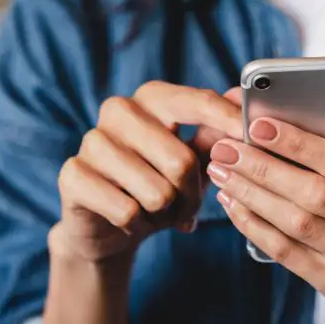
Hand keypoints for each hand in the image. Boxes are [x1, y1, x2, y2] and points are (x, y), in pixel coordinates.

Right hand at [53, 82, 241, 264]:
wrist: (109, 226)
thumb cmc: (159, 183)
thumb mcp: (193, 160)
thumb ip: (216, 134)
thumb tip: (243, 100)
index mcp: (152, 98)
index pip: (197, 102)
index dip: (228, 122)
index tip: (252, 137)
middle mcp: (119, 110)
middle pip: (181, 160)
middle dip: (192, 195)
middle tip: (186, 205)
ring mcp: (92, 140)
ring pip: (156, 191)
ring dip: (165, 213)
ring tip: (157, 211)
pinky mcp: (72, 175)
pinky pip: (127, 210)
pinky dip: (138, 225)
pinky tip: (131, 220)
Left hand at [206, 115, 324, 323]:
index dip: (302, 144)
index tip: (260, 125)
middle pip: (318, 195)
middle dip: (266, 168)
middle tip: (227, 149)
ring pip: (298, 224)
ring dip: (253, 194)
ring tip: (223, 172)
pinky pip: (288, 253)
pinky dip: (255, 225)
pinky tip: (233, 204)